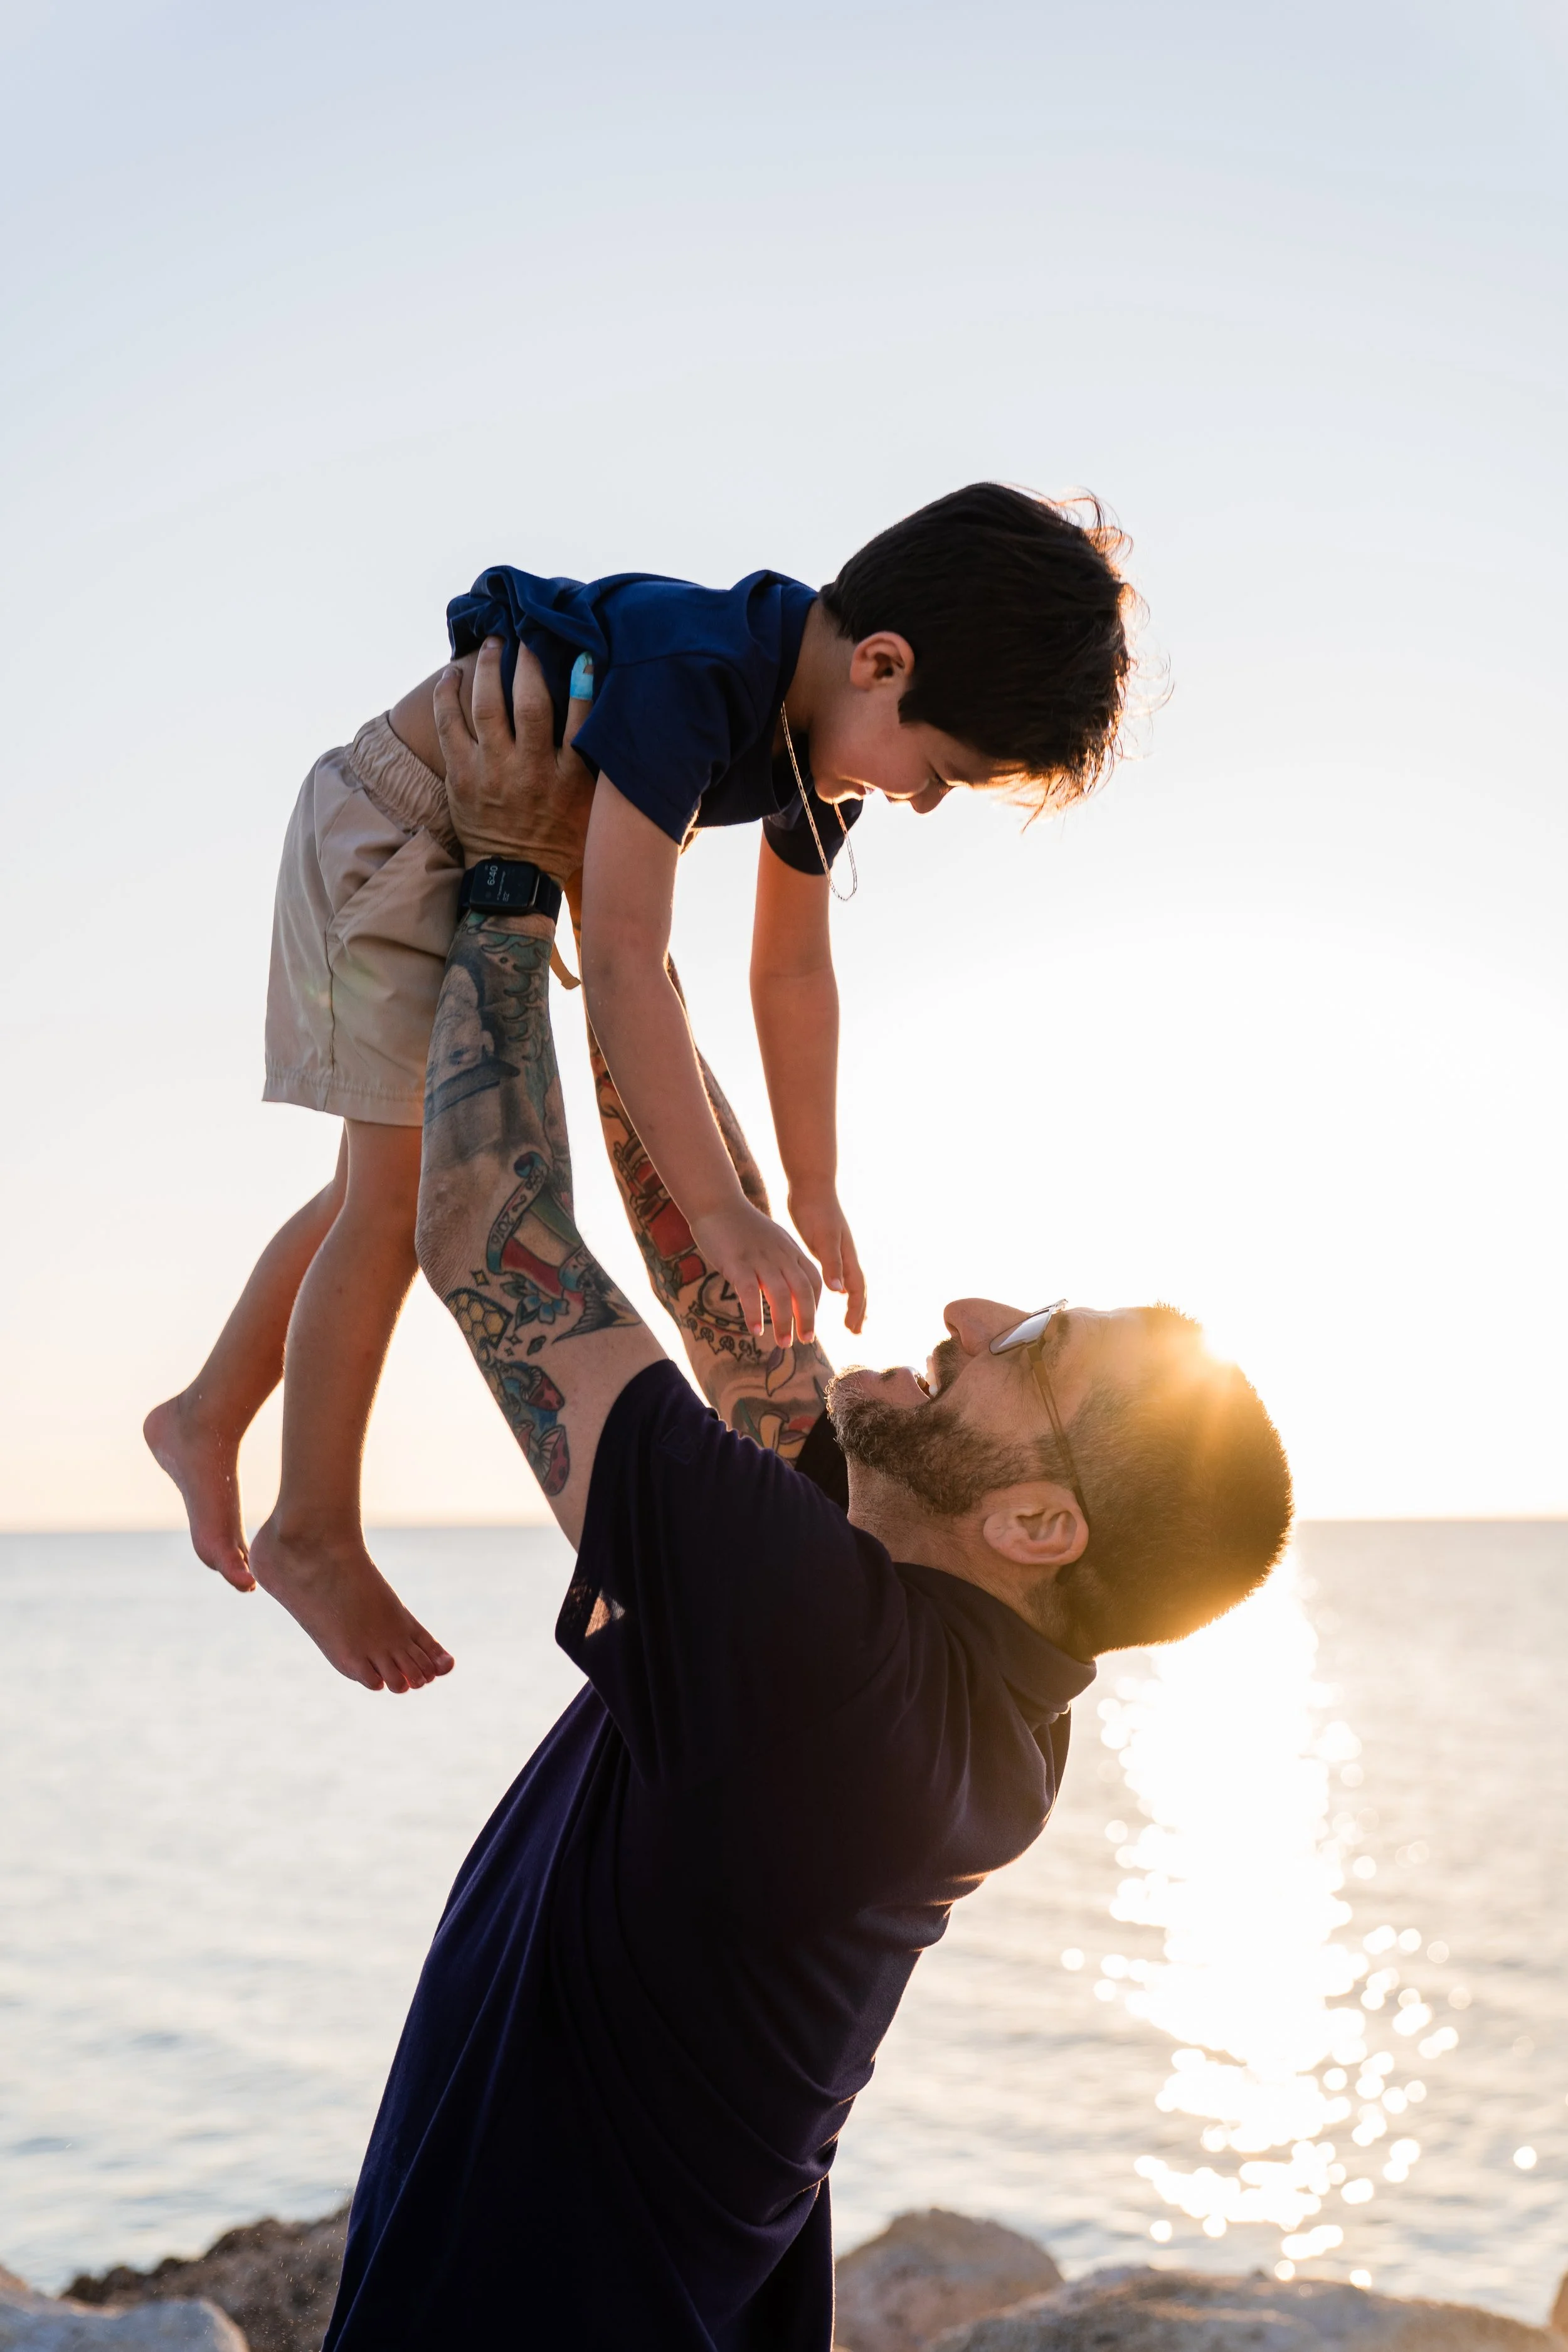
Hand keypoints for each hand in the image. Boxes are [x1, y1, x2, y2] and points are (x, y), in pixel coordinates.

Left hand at [434, 637, 594, 882]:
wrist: (515, 878)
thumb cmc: (560, 839)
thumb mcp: (591, 805)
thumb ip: (598, 764)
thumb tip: (610, 716)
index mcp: (569, 780)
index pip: (581, 721)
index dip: (582, 682)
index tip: (583, 651)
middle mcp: (531, 773)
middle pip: (533, 705)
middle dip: (531, 663)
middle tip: (528, 633)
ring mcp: (493, 773)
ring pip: (489, 708)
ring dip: (492, 669)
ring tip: (494, 643)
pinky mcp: (461, 777)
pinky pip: (449, 726)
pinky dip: (448, 696)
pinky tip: (452, 674)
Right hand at [689, 1199, 823, 1347]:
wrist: (717, 1203)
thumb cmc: (741, 1226)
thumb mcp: (771, 1240)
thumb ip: (781, 1260)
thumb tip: (786, 1287)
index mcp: (790, 1250)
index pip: (813, 1280)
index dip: (815, 1304)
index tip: (809, 1323)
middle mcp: (779, 1255)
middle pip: (803, 1291)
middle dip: (807, 1319)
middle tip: (806, 1340)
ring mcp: (759, 1258)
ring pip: (780, 1295)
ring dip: (784, 1323)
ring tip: (784, 1343)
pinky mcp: (736, 1262)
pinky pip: (749, 1292)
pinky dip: (754, 1313)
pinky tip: (755, 1330)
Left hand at [787, 1188, 867, 1334]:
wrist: (811, 1186)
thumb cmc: (816, 1211)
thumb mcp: (823, 1238)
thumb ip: (832, 1263)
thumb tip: (840, 1291)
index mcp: (848, 1257)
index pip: (858, 1290)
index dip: (856, 1310)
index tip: (851, 1330)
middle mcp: (846, 1256)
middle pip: (859, 1288)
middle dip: (858, 1311)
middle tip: (856, 1332)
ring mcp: (838, 1250)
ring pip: (849, 1281)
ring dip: (851, 1301)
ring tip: (849, 1317)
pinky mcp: (826, 1245)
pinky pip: (838, 1272)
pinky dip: (839, 1286)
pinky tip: (833, 1290)